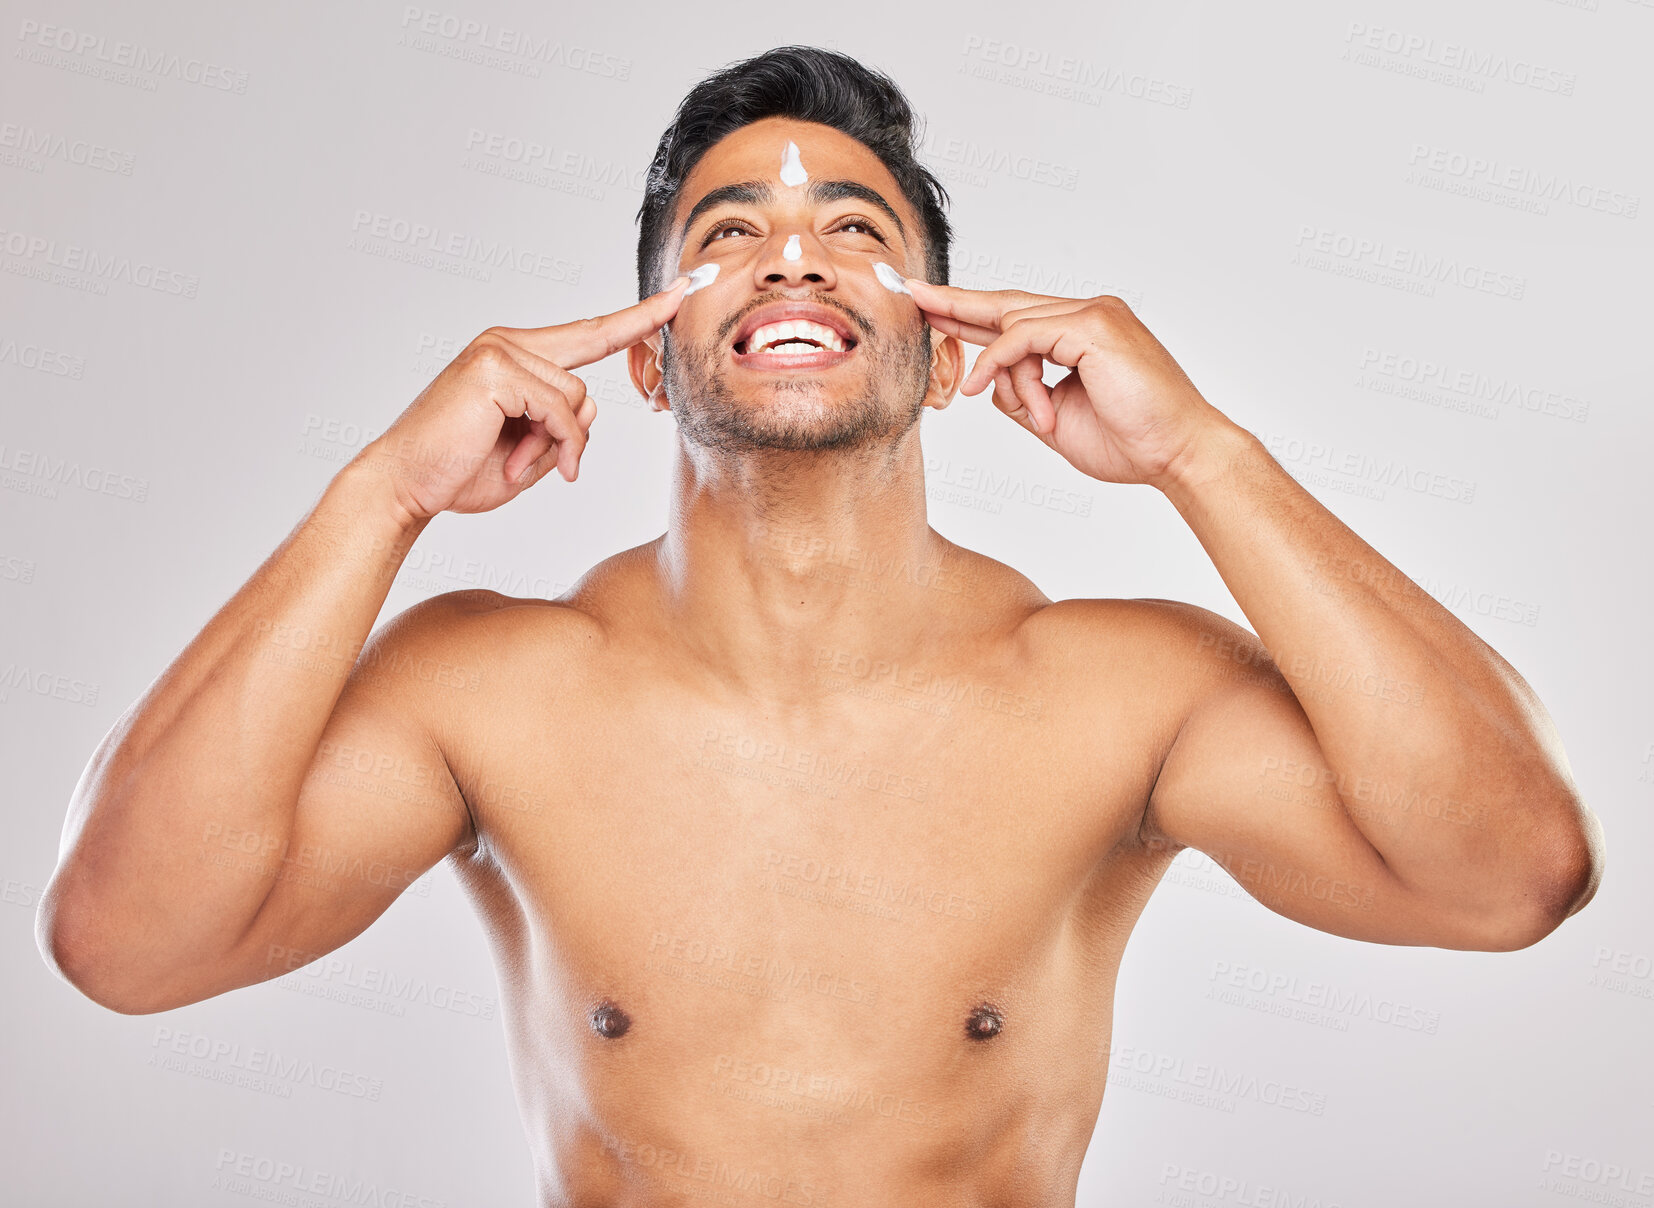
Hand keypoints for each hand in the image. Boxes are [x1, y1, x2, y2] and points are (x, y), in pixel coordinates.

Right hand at [353, 276, 690, 519]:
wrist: (405, 486)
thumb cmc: (459, 470)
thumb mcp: (531, 451)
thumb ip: (563, 427)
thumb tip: (589, 408)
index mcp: (515, 355)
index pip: (588, 332)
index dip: (635, 317)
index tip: (676, 296)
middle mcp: (507, 343)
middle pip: (590, 358)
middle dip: (605, 380)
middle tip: (616, 365)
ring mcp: (499, 351)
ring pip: (577, 397)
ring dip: (559, 445)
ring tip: (518, 465)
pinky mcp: (495, 371)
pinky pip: (559, 411)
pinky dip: (553, 446)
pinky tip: (520, 466)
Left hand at [905, 279, 1234, 488]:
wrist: (1178, 455)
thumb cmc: (1131, 441)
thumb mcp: (1055, 420)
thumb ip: (1022, 395)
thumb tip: (988, 385)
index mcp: (1082, 332)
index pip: (1014, 317)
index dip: (969, 314)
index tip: (929, 309)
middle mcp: (1088, 313)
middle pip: (1005, 304)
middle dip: (954, 302)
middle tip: (909, 292)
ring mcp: (1093, 314)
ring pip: (1014, 328)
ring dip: (1002, 375)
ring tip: (1015, 409)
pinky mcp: (1094, 326)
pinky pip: (1024, 337)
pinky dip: (1000, 364)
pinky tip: (984, 388)